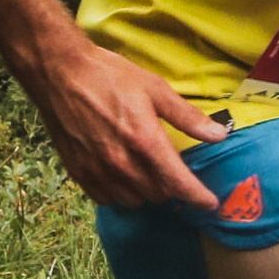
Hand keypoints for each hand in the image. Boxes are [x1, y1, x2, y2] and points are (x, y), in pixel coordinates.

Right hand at [19, 34, 226, 210]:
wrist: (59, 74)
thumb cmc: (109, 76)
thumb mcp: (155, 89)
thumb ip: (187, 117)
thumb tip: (219, 135)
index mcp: (144, 141)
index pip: (178, 183)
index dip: (198, 197)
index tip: (210, 204)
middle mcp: (122, 163)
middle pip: (158, 194)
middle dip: (171, 187)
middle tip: (171, 169)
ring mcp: (98, 171)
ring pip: (134, 201)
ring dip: (146, 192)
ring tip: (147, 172)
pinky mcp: (79, 174)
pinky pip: (108, 199)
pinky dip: (120, 193)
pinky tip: (122, 174)